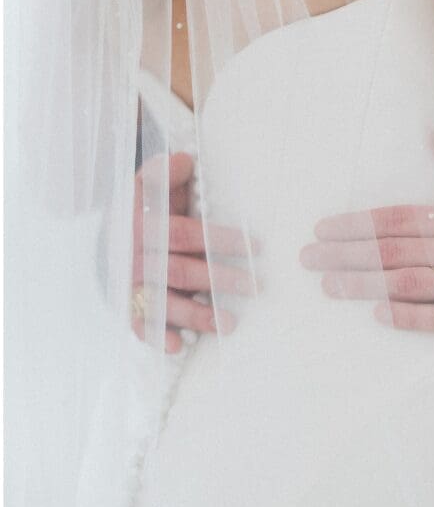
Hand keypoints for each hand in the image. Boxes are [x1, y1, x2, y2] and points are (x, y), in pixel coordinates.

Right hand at [131, 152, 258, 351]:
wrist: (107, 237)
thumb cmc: (144, 211)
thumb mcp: (152, 186)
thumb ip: (169, 174)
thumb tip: (187, 160)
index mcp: (143, 224)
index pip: (185, 233)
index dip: (218, 239)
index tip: (253, 246)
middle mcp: (135, 256)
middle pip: (180, 271)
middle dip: (218, 280)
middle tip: (254, 285)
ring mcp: (131, 284)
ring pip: (164, 302)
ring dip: (196, 314)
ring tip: (228, 323)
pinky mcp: (128, 305)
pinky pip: (141, 325)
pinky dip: (159, 337)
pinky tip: (180, 346)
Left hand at [300, 132, 433, 337]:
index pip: (399, 220)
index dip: (358, 225)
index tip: (324, 230)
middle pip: (394, 251)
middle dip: (347, 255)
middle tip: (309, 260)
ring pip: (412, 283)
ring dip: (366, 284)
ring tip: (330, 286)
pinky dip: (410, 317)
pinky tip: (378, 313)